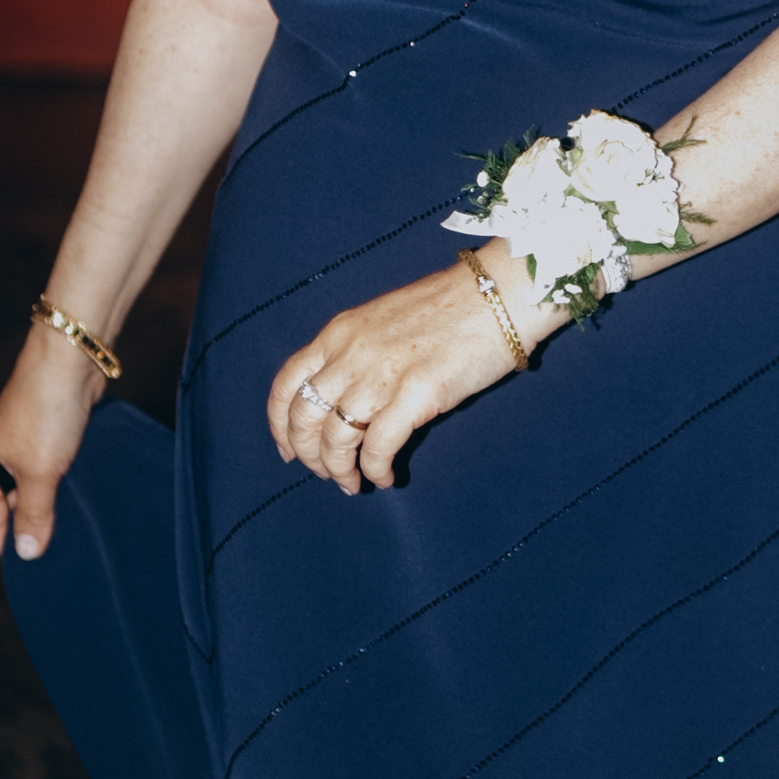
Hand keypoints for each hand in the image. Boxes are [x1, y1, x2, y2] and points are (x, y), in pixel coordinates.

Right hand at [0, 323, 99, 561]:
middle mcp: (0, 456)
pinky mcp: (54, 430)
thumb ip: (32, 513)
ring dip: (56, 501)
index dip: (7, 544)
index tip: (39, 557)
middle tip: (65, 540)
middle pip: (10, 507)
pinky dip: (69, 479)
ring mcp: (27, 442)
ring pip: (37, 487)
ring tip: (81, 515)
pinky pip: (57, 467)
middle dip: (35, 524)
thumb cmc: (47, 412)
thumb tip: (25, 552)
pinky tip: (88, 487)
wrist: (71, 356)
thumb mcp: (38, 472)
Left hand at [269, 256, 546, 492]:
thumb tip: (345, 399)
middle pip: (305, 418)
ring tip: (354, 483)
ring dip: (340, 470)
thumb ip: (356, 353)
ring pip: (336, 439)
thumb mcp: (383, 321)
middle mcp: (350, 353)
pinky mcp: (416, 394)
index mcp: (339, 332)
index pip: (287, 384)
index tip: (288, 451)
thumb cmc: (449, 308)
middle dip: (309, 456)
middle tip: (327, 474)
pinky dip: (375, 470)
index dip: (280, 425)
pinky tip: (385, 477)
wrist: (498, 295)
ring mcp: (381, 374)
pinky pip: (378, 447)